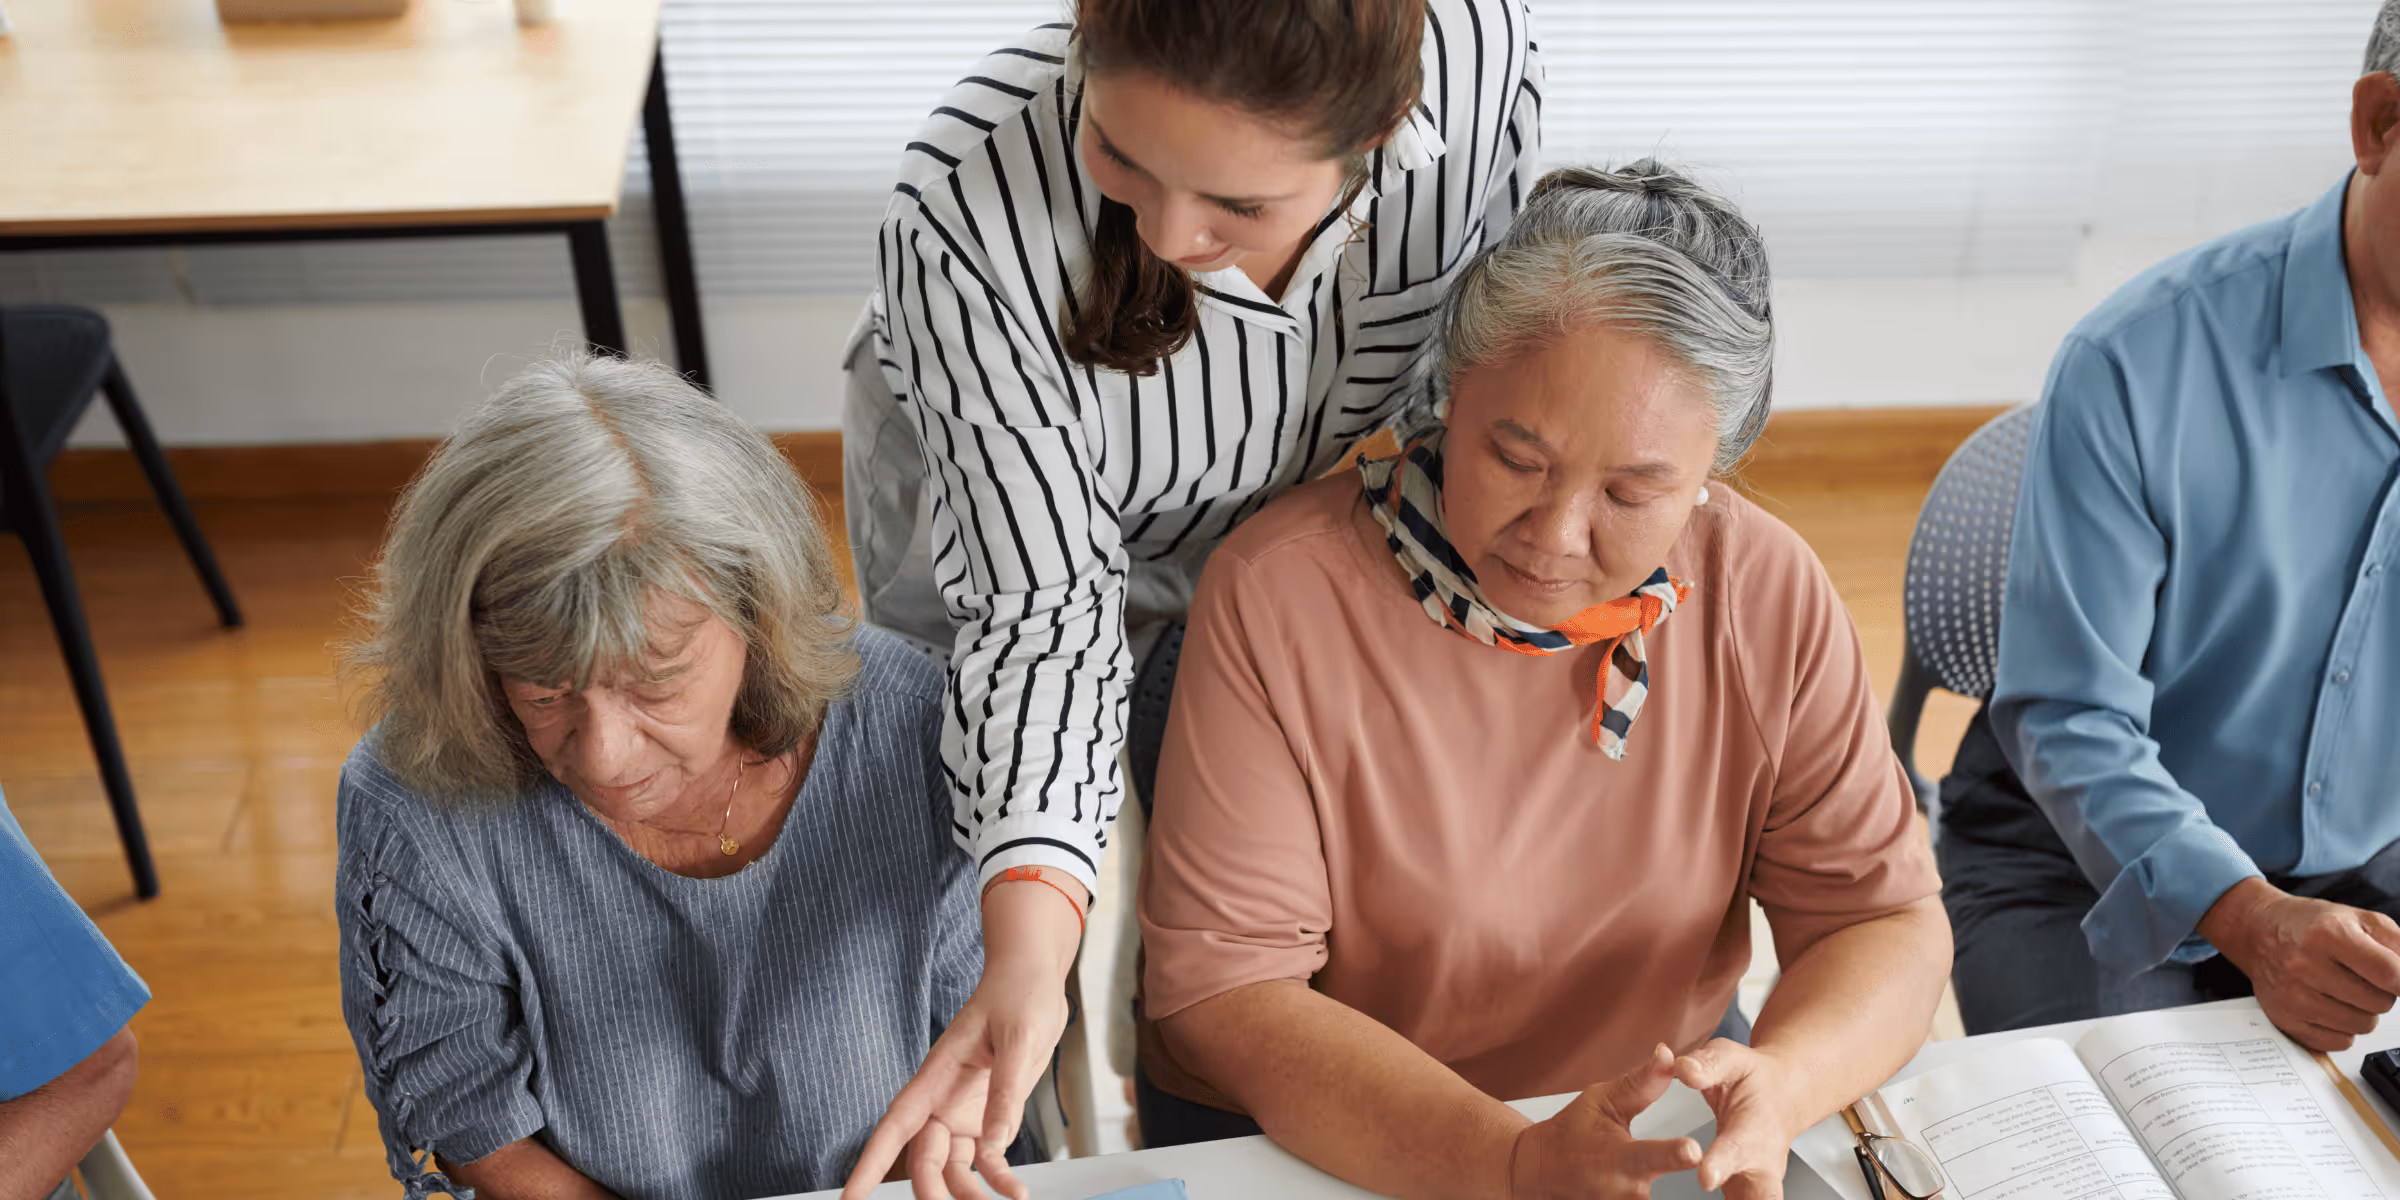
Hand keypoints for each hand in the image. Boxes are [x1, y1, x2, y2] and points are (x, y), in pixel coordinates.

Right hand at [841, 876, 1083, 1199]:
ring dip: (969, 1194)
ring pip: (952, 1168)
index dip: (870, 1163)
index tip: (849, 1198)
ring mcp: (962, 1112)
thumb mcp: (1020, 1039)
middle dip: (933, 1193)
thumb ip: (1007, 1091)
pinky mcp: (986, 1117)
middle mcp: (942, 1100)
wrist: (1034, 979)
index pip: (895, 1125)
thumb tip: (997, 1141)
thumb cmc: (1018, 994)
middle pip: (924, 1158)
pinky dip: (998, 1179)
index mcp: (937, 1075)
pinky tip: (1015, 1191)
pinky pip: (986, 1160)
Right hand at [1509, 1044, 1703, 1199]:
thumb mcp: (1601, 1101)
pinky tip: (1619, 1182)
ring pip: (1651, 1199)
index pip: (1652, 1155)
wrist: (1535, 1172)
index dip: (1674, 1154)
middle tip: (1671, 1157)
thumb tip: (1669, 1055)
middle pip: (1663, 1185)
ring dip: (1646, 1182)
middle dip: (1669, 1167)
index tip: (1694, 1150)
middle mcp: (1623, 1191)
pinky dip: (1634, 1194)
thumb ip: (1641, 1084)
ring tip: (1619, 1169)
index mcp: (1619, 1158)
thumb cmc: (1570, 1133)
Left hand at [1674, 1040, 1802, 1199]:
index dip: (1721, 1162)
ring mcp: (1759, 1185)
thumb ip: (1706, 1064)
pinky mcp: (1750, 1196)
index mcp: (1754, 1128)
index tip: (1705, 1175)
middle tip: (1715, 1193)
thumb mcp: (1729, 1058)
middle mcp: (1761, 1163)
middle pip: (1761, 1197)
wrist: (1782, 1095)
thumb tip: (1682, 1068)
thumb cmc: (1753, 1078)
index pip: (1736, 1147)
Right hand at [2200, 877, 2399, 1050]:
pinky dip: (2343, 1028)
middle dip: (2381, 992)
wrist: (2258, 932)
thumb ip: (2399, 946)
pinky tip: (2330, 1005)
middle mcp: (2305, 965)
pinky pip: (2339, 1042)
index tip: (2398, 980)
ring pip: (2362, 1025)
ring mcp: (2293, 995)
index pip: (2390, 973)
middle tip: (2362, 977)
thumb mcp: (2360, 919)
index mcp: (2328, 934)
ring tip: (2345, 990)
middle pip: (2380, 1002)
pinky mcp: (2285, 1019)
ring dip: (2363, 1011)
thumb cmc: (2312, 926)